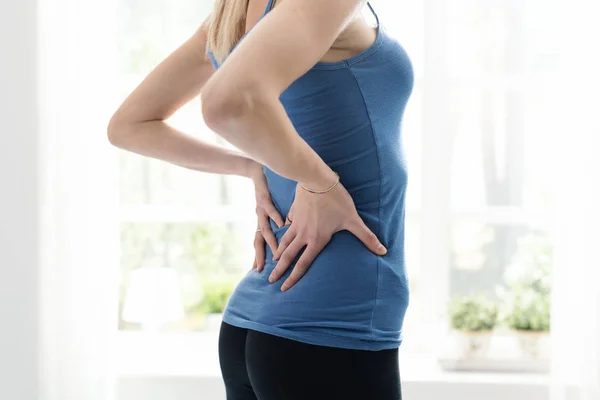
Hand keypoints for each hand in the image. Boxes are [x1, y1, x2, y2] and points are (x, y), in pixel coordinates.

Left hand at [247, 162, 283, 272]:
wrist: (257, 171)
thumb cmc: (267, 190)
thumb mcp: (274, 210)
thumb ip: (282, 222)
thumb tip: (290, 234)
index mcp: (262, 223)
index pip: (261, 245)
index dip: (260, 259)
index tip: (262, 274)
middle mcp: (260, 219)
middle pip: (258, 242)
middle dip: (260, 257)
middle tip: (263, 272)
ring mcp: (261, 210)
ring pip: (265, 229)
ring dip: (270, 241)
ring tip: (275, 253)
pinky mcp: (264, 199)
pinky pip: (270, 209)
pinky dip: (276, 217)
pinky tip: (282, 224)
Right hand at [270, 177, 386, 290]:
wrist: (317, 179)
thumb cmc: (336, 200)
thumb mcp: (353, 220)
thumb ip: (367, 237)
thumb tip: (383, 251)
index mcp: (316, 240)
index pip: (302, 265)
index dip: (293, 278)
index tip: (284, 288)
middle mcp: (303, 235)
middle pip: (288, 256)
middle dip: (279, 270)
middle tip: (270, 280)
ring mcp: (296, 223)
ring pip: (284, 241)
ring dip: (278, 252)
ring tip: (273, 260)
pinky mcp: (294, 211)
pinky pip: (287, 224)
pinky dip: (283, 231)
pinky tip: (282, 232)